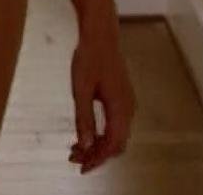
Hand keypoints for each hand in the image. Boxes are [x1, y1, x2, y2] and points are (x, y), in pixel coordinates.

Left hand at [68, 21, 134, 173]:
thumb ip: (83, 119)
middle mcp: (128, 108)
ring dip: (98, 145)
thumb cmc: (89, 59)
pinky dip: (102, 134)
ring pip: (117, 135)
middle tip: (74, 157)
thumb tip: (84, 145)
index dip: (97, 159)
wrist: (100, 35)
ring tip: (76, 148)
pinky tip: (86, 133)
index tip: (80, 166)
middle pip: (117, 144)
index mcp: (120, 108)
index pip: (112, 145)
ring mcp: (128, 103)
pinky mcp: (123, 98)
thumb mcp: (80, 90)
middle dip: (97, 154)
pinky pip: (116, 124)